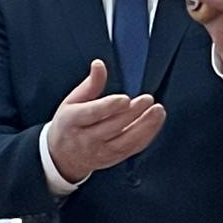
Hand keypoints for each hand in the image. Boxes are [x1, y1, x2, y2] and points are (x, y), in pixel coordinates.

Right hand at [46, 60, 165, 182]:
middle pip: (112, 126)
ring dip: (145, 126)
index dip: (109, 106)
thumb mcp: (73, 102)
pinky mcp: (114, 158)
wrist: (64, 157)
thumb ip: (90, 84)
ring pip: (126, 141)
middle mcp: (86, 139)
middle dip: (132, 113)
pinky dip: (147, 135)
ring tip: (158, 110)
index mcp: (72, 121)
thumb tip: (99, 64)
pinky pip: (133, 148)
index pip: (92, 114)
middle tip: (148, 99)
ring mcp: (101, 151)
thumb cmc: (70, 123)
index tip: (126, 98)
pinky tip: (156, 121)